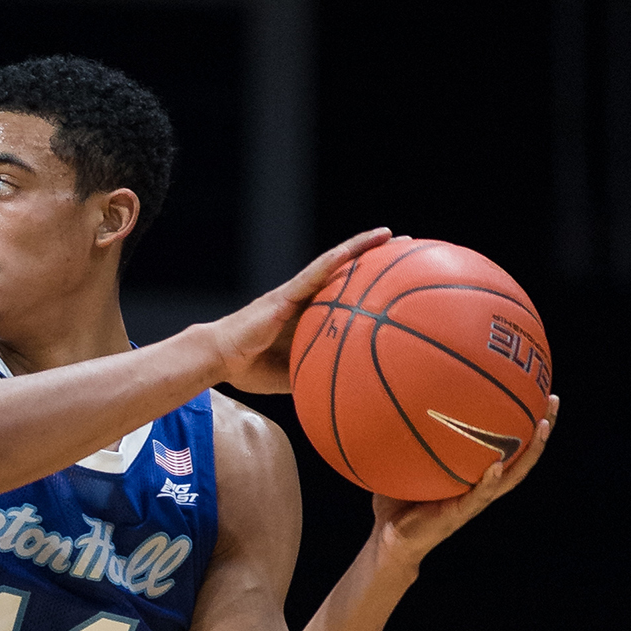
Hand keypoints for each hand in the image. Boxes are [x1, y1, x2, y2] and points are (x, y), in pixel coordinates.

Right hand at [208, 228, 397, 394]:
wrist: (220, 358)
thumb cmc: (251, 369)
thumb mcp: (293, 376)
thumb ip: (316, 375)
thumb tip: (346, 394)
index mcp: (308, 317)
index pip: (346, 294)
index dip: (372, 284)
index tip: (401, 279)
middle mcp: (306, 299)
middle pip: (347, 272)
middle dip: (378, 258)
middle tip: (410, 247)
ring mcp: (296, 293)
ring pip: (335, 264)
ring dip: (362, 248)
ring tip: (391, 235)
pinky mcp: (285, 294)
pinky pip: (314, 273)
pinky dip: (335, 259)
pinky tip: (354, 249)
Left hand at [370, 396, 559, 565]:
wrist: (388, 539)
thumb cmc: (396, 499)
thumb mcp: (400, 458)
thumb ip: (403, 433)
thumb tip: (392, 395)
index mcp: (475, 471)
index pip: (507, 443)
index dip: (525, 420)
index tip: (539, 390)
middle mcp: (483, 484)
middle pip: (523, 454)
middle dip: (543, 428)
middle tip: (554, 400)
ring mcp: (475, 500)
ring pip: (513, 475)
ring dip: (530, 452)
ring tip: (542, 427)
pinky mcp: (460, 513)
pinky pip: (480, 496)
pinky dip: (489, 482)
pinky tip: (496, 467)